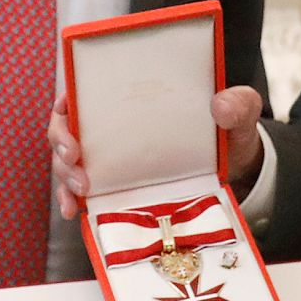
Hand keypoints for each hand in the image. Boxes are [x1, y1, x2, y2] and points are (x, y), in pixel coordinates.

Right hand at [49, 85, 265, 218]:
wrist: (237, 175)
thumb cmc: (229, 133)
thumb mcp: (240, 114)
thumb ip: (238, 105)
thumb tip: (221, 104)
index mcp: (134, 98)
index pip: (86, 88)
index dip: (68, 98)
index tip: (67, 110)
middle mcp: (113, 126)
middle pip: (67, 125)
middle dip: (60, 140)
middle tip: (73, 157)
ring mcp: (110, 159)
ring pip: (67, 161)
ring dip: (64, 175)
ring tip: (80, 191)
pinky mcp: (114, 188)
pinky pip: (81, 193)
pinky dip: (71, 201)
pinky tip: (73, 212)